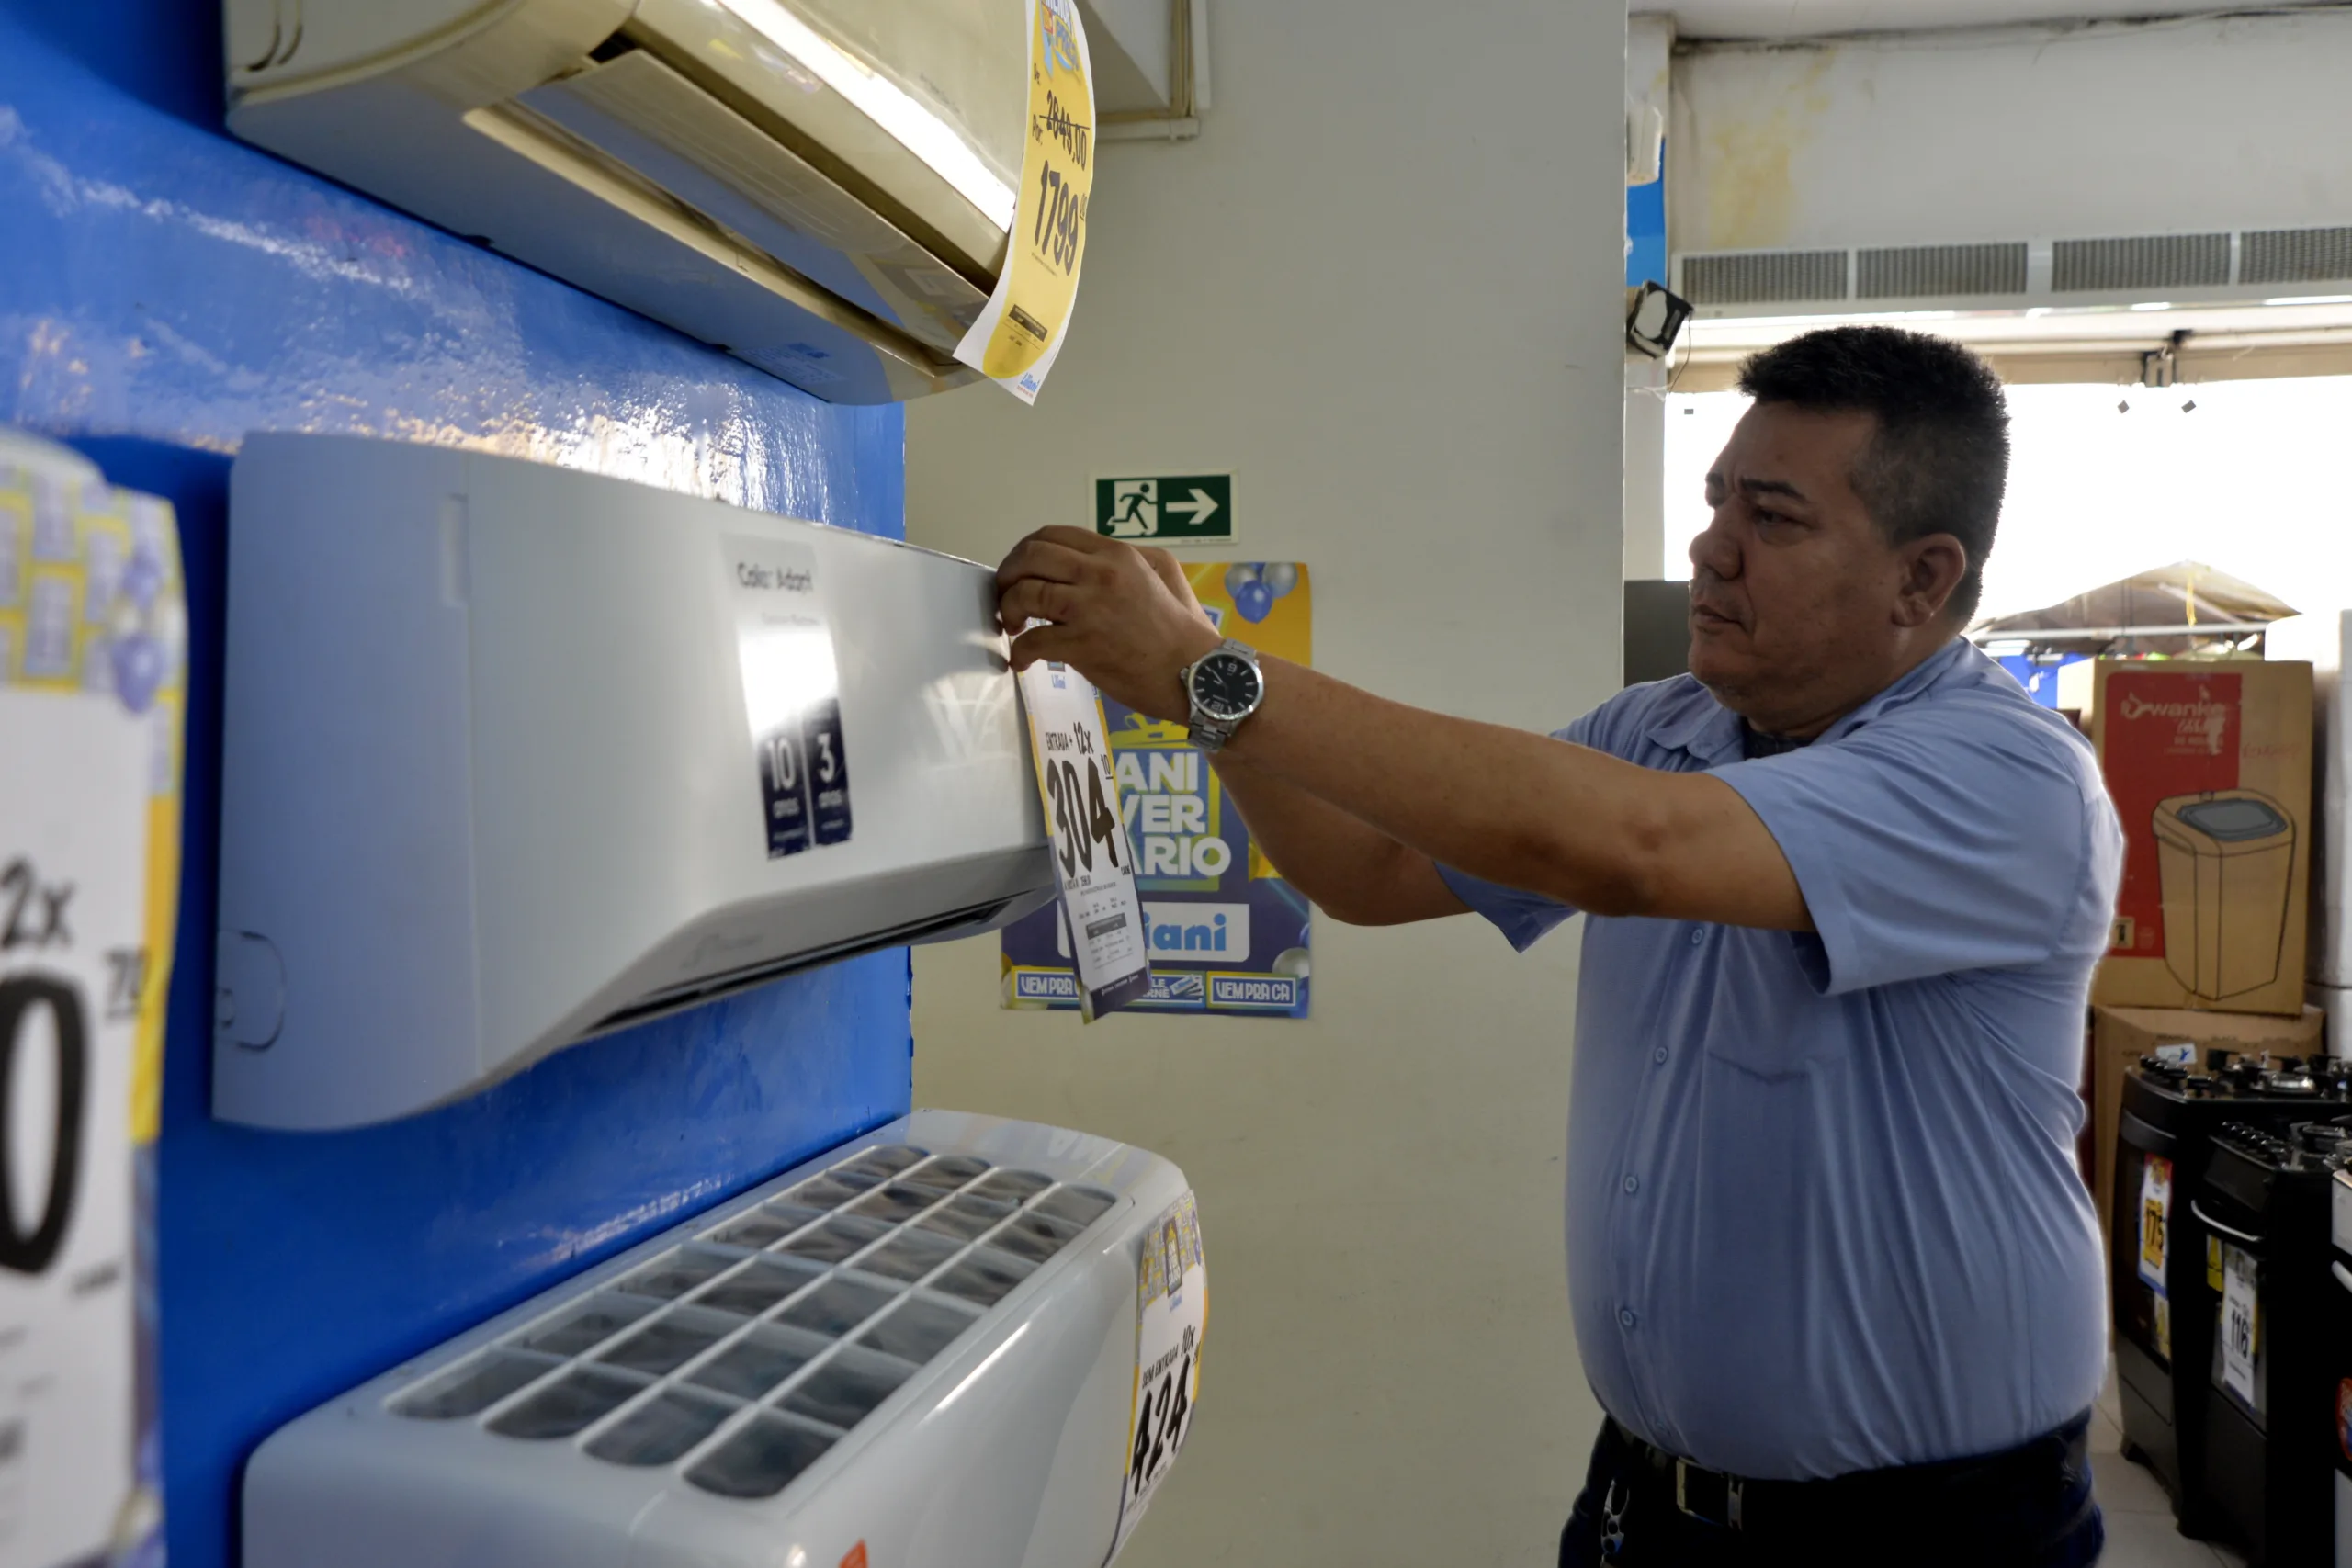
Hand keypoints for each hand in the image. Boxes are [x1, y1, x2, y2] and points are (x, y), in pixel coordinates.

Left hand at [996, 527, 1221, 720]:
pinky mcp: (1083, 645)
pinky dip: (1020, 652)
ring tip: (1014, 626)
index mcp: (1117, 555)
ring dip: (1009, 609)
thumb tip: (1084, 564)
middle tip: (1007, 594)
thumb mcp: (1161, 574)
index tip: (1021, 570)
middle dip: (1008, 574)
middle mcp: (1101, 574)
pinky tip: (1023, 660)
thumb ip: (1121, 562)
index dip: (1026, 551)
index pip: (1054, 535)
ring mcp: (1090, 608)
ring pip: (1026, 593)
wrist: (1198, 674)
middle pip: (1031, 556)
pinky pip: (1034, 641)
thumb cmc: (1183, 630)